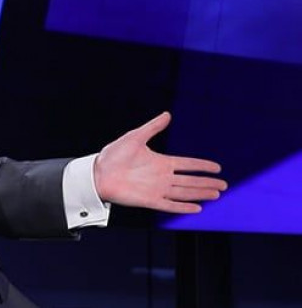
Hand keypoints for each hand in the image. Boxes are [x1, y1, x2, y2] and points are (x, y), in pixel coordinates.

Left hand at [94, 112, 226, 212]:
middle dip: (207, 183)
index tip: (217, 167)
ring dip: (200, 193)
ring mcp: (157, 189)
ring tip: (216, 194)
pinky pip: (170, 205)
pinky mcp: (149, 200)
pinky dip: (183, 207)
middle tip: (224, 185)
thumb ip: (153, 127)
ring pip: (184, 192)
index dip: (202, 165)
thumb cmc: (114, 155)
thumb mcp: (135, 137)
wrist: (98, 173)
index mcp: (161, 162)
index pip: (187, 164)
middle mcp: (162, 177)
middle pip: (190, 180)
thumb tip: (167, 114)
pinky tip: (197, 208)